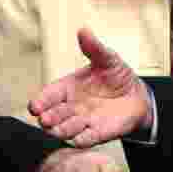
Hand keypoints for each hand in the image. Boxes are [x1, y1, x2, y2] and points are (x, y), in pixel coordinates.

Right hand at [29, 28, 152, 147]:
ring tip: (66, 125)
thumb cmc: (117, 75)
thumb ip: (94, 47)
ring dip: (63, 130)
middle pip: (51, 116)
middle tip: (46, 119)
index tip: (35, 106)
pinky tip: (81, 137)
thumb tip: (83, 30)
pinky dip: (81, 140)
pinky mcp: (96, 134)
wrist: (137, 95)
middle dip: (48, 118)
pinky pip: (84, 141)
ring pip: (64, 130)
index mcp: (67, 88)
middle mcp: (70, 107)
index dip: (39, 102)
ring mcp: (82, 122)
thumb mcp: (107, 58)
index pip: (47, 96)